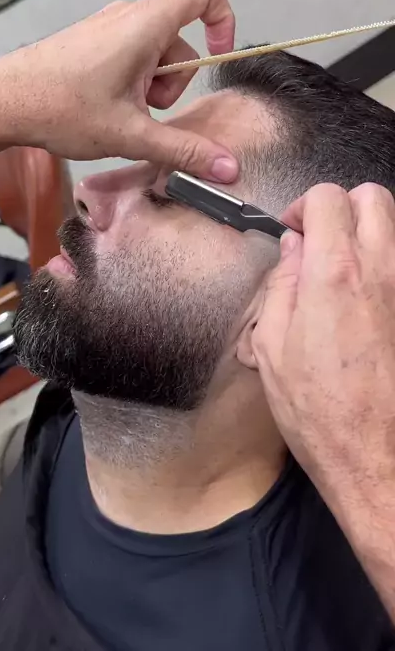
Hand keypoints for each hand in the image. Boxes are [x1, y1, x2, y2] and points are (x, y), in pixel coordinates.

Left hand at [0, 0, 237, 181]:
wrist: (2, 102)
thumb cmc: (63, 109)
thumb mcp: (131, 135)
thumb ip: (184, 150)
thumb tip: (229, 169)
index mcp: (146, 24)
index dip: (223, 19)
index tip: (218, 57)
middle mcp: (128, 15)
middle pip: (179, 39)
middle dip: (173, 82)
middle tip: (144, 113)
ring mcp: (107, 25)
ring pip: (154, 52)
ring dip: (150, 86)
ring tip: (119, 114)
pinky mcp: (91, 39)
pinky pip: (130, 53)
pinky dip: (130, 81)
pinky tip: (104, 107)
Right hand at [253, 182, 394, 503]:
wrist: (378, 458)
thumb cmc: (320, 412)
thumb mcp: (273, 348)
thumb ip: (281, 286)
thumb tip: (292, 250)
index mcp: (334, 275)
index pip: (328, 198)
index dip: (304, 207)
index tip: (293, 232)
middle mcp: (381, 272)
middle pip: (373, 198)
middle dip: (342, 207)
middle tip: (321, 239)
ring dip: (367, 233)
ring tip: (343, 269)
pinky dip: (384, 266)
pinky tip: (366, 299)